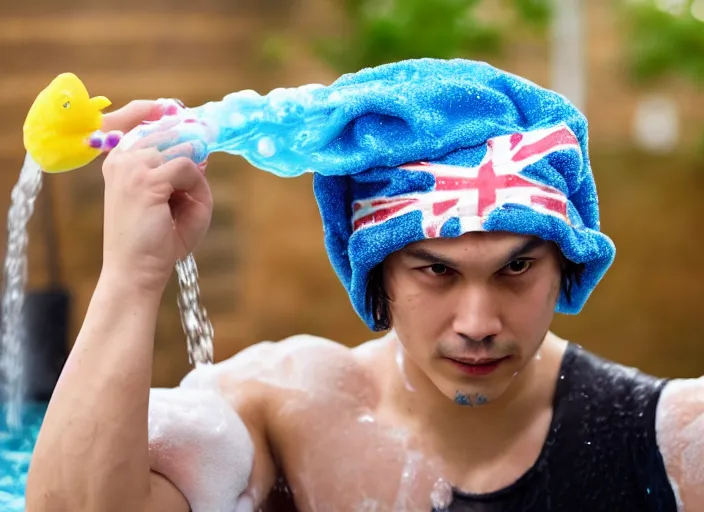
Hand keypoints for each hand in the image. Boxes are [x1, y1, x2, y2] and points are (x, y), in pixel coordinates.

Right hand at [100, 101, 212, 292]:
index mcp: (119, 158)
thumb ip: (187, 171)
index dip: (160, 110)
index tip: (175, 108)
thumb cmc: (156, 240)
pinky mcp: (146, 181)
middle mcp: (122, 157)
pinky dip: (195, 188)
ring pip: (183, 149)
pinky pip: (188, 168)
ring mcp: (132, 166)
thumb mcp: (174, 199)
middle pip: (169, 130)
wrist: (136, 272)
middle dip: (193, 148)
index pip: (137, 115)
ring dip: (195, 178)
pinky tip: (183, 208)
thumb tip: (202, 151)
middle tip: (197, 169)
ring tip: (183, 207)